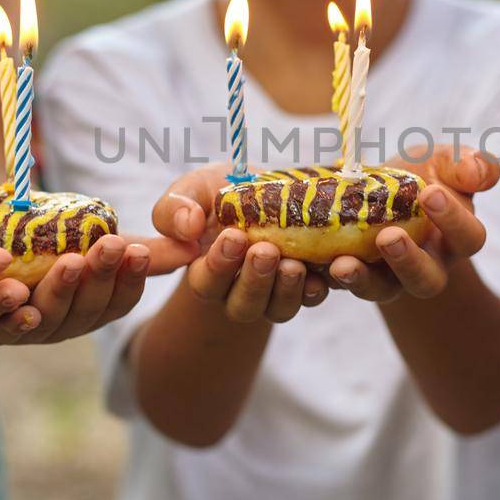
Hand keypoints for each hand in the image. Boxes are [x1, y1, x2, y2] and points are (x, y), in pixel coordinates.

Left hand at [0, 231, 199, 345]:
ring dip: (60, 290)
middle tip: (111, 245)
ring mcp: (25, 328)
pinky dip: (5, 308)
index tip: (138, 250)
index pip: (120, 300)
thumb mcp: (97, 243)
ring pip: (47, 316)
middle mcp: (64, 325)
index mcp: (94, 309)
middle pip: (87, 309)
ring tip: (70, 261)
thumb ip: (143, 250)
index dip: (131, 278)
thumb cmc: (50, 243)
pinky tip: (13, 288)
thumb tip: (196, 245)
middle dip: (100, 277)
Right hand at [152, 165, 329, 322]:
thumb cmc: (222, 193)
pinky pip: (312, 298)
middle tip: (266, 251)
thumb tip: (188, 226)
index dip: (218, 265)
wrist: (267, 191)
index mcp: (206, 272)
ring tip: (294, 264)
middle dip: (254, 280)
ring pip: (278, 309)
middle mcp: (238, 291)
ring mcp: (274, 294)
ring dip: (286, 290)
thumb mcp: (193, 190)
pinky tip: (324, 272)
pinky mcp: (305, 287)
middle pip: (243, 304)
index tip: (233, 236)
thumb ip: (174, 209)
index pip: (205, 281)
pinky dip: (317, 288)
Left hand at [329, 146, 497, 302]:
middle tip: (388, 237)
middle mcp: (427, 266)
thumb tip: (480, 173)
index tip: (430, 193)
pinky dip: (329, 279)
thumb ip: (467, 165)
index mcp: (456, 239)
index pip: (468, 238)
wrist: (375, 191)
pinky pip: (343, 287)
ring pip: (382, 290)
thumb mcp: (442, 162)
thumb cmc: (419, 176)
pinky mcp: (354, 278)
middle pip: (427, 280)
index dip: (454, 220)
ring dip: (363, 280)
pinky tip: (316, 264)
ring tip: (342, 264)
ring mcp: (389, 277)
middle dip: (408, 262)